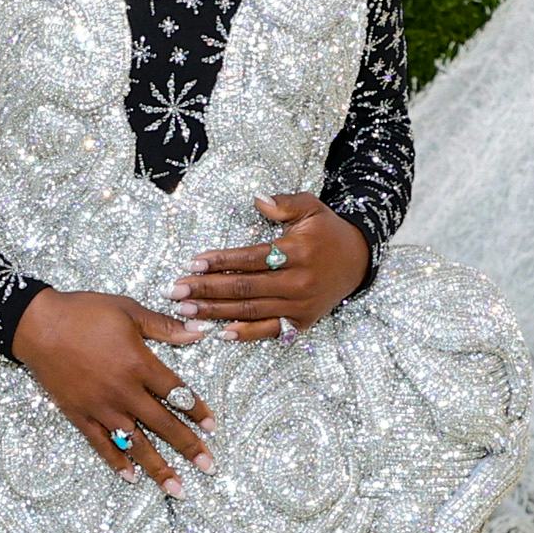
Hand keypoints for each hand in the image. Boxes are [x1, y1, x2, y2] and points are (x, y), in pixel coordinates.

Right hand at [11, 289, 214, 489]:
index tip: (213, 428)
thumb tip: (199, 332)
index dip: (197, 411)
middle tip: (209, 466)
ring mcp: (101, 407)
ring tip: (176, 488)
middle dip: (189, 447)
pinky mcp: (79, 416)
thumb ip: (163, 327)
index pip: (177, 393)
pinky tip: (131, 477)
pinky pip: (101, 445)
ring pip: (135, 443)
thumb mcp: (128, 310)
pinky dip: (117, 462)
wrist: (37, 324)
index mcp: (139, 364)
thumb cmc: (83, 313)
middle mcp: (124, 392)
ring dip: (158, 467)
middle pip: (163, 425)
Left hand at [170, 195, 369, 340]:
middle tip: (175, 290)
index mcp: (298, 251)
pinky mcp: (302, 322)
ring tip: (186, 311)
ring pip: (251, 310)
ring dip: (216, 312)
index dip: (221, 262)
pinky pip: (270, 331)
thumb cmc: (327, 231)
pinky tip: (221, 333)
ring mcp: (300, 305)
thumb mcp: (311, 207)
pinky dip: (246, 333)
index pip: (251, 258)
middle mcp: (299, 281)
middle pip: (244, 288)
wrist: (358, 260)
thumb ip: (284, 203)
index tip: (193, 263)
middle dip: (206, 290)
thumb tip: (257, 199)